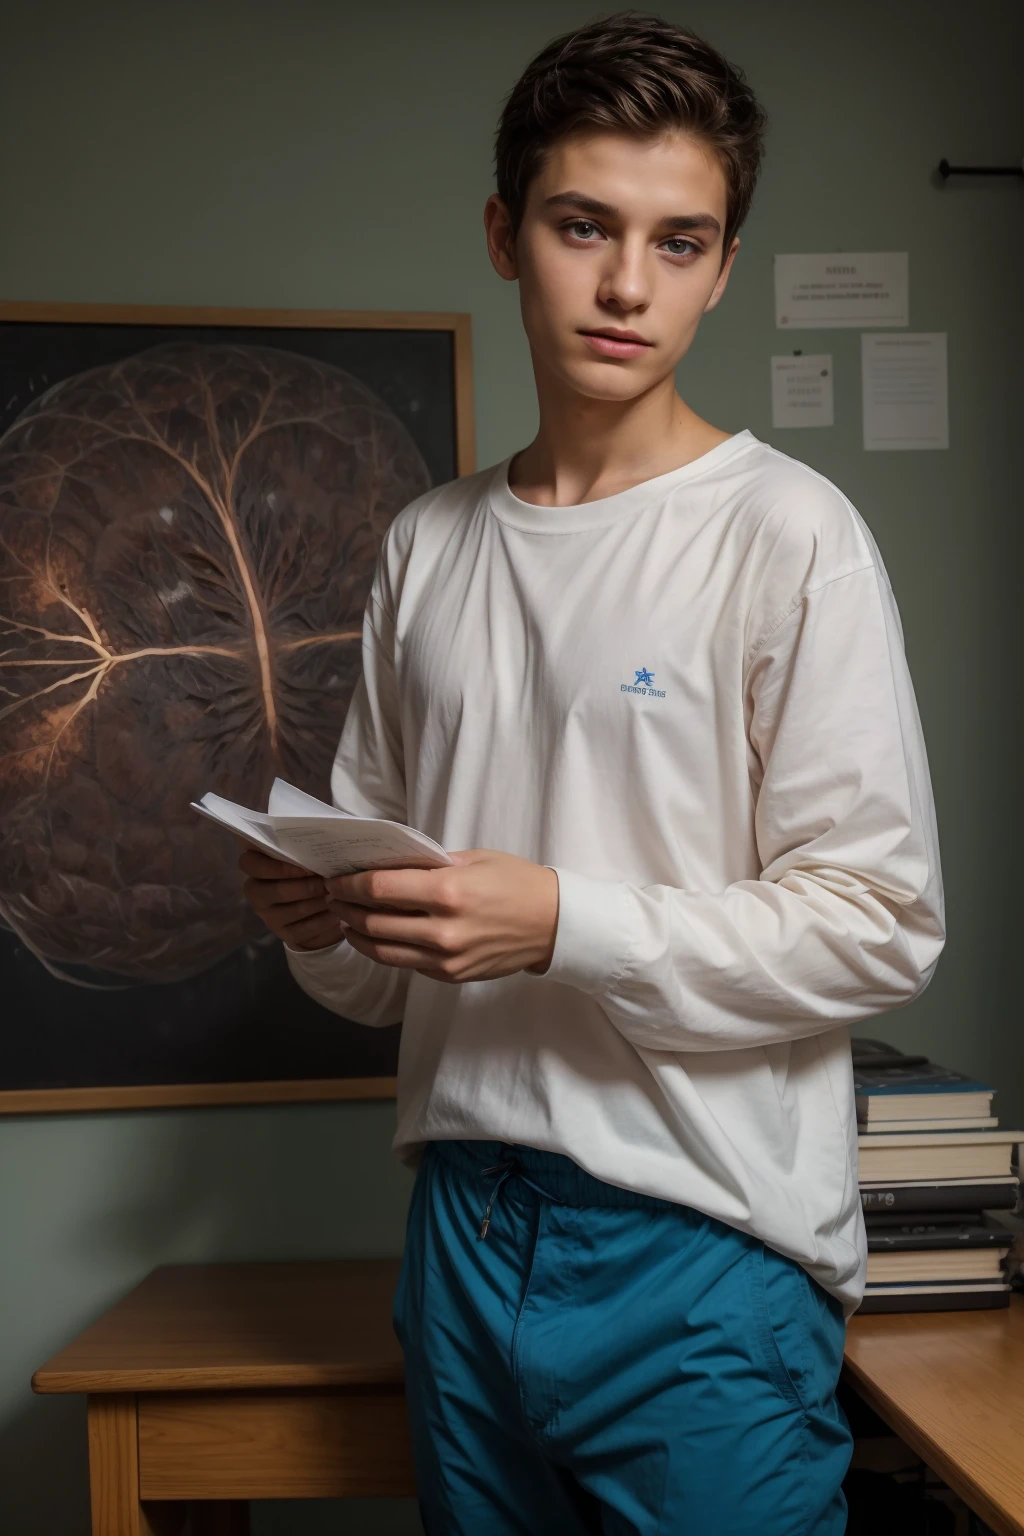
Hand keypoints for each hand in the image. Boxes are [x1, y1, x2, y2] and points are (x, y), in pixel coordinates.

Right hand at [238, 846, 341, 951]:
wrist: (315, 908)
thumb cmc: (309, 874)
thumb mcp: (303, 858)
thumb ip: (299, 849)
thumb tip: (314, 834)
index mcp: (256, 868)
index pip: (249, 863)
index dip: (276, 865)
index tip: (305, 864)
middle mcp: (257, 893)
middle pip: (273, 890)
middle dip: (303, 886)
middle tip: (325, 881)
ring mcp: (268, 916)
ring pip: (292, 910)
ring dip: (316, 902)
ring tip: (334, 895)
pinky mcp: (284, 934)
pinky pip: (304, 928)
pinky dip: (322, 920)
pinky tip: (335, 913)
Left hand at [325, 849, 558, 982]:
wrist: (554, 924)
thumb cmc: (517, 883)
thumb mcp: (475, 860)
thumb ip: (430, 865)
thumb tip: (388, 864)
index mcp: (449, 892)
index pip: (380, 889)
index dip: (350, 883)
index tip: (337, 878)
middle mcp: (443, 930)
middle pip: (373, 922)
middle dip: (346, 908)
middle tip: (334, 897)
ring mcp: (446, 959)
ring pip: (383, 950)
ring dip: (356, 935)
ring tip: (345, 920)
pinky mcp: (451, 975)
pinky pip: (406, 963)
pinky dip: (385, 949)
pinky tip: (376, 937)